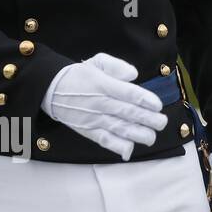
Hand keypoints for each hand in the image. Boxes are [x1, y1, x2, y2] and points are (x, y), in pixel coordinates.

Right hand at [42, 52, 167, 160]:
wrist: (50, 89)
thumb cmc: (79, 75)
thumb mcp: (96, 62)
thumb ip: (116, 65)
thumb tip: (134, 75)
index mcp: (103, 84)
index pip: (130, 93)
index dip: (147, 100)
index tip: (157, 105)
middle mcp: (100, 102)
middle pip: (130, 113)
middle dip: (150, 120)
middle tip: (161, 122)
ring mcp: (94, 118)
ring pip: (121, 129)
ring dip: (140, 135)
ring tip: (151, 136)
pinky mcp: (88, 131)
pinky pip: (105, 141)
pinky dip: (118, 147)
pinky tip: (130, 150)